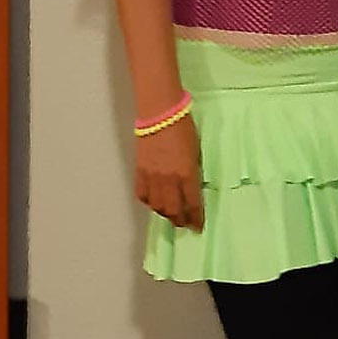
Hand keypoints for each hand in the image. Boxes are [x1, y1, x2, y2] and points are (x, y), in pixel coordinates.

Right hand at [134, 115, 203, 230]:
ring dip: (165, 214)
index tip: (198, 226)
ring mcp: (152, 177)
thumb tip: (192, 186)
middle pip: (173, 210)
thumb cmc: (183, 126)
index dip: (195, 219)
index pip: (192, 204)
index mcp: (187, 174)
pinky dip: (149, 202)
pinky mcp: (139, 171)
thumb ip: (192, 171)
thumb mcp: (195, 151)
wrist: (160, 112)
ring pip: (157, 206)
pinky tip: (154, 202)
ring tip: (170, 215)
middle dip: (180, 220)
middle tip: (185, 224)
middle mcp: (169, 179)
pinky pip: (142, 194)